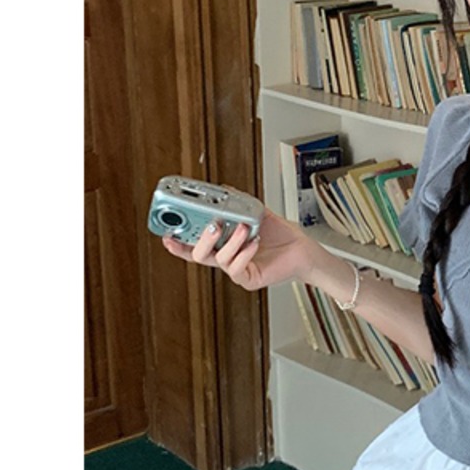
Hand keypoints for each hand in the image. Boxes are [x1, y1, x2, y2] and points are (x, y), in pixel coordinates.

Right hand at [160, 206, 316, 291]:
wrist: (303, 249)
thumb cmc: (281, 235)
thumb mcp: (257, 214)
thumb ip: (239, 203)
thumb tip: (223, 190)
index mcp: (224, 245)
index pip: (194, 245)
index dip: (178, 243)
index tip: (167, 234)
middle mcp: (227, 258)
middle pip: (199, 255)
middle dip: (201, 239)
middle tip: (211, 225)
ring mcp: (237, 270)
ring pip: (219, 260)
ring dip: (230, 241)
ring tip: (242, 228)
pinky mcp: (249, 279)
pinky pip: (237, 269)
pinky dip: (244, 253)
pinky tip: (253, 242)